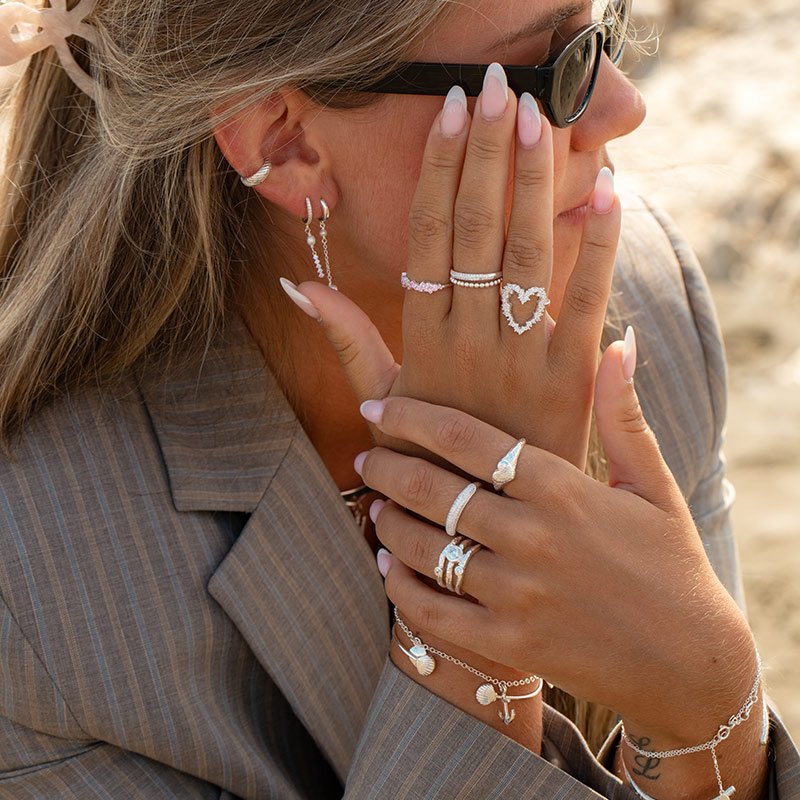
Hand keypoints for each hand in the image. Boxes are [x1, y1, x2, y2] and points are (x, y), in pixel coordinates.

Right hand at [286, 67, 620, 467]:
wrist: (483, 520)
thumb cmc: (428, 455)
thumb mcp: (380, 398)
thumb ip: (345, 337)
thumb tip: (296, 282)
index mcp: (422, 338)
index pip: (428, 236)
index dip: (439, 171)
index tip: (448, 114)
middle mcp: (468, 338)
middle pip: (475, 228)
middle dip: (486, 153)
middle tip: (495, 88)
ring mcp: (520, 355)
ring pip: (525, 251)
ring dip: (533, 179)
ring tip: (538, 117)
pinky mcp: (570, 376)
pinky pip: (587, 299)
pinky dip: (598, 244)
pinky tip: (609, 190)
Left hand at [356, 333, 756, 751]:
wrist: (691, 662)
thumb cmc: (671, 562)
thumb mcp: (652, 483)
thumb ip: (622, 414)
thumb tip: (618, 343)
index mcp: (561, 487)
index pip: (464, 438)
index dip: (410, 417)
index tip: (374, 407)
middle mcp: (532, 536)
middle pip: (432, 489)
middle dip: (386, 467)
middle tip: (364, 458)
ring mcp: (517, 594)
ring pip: (424, 547)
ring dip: (388, 523)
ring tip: (374, 507)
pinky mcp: (509, 646)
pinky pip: (432, 612)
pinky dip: (400, 588)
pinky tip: (387, 568)